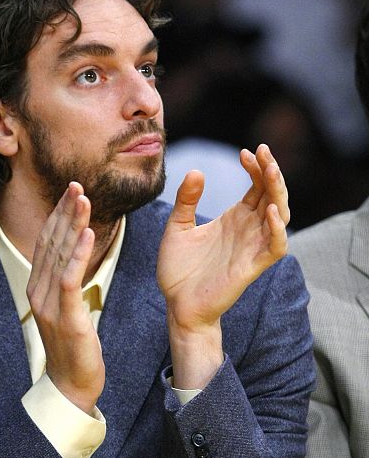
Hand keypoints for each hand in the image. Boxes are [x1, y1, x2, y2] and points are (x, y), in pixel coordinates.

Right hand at [27, 182, 104, 412]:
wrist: (70, 385)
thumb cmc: (72, 348)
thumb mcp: (66, 309)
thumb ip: (65, 283)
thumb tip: (74, 257)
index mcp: (38, 288)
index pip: (46, 243)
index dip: (57, 215)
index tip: (71, 191)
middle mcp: (38, 292)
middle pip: (50, 243)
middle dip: (64, 211)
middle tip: (77, 184)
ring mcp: (49, 305)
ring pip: (59, 255)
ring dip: (72, 224)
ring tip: (83, 199)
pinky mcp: (66, 317)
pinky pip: (70, 279)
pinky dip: (77, 254)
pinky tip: (87, 234)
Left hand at [157, 144, 288, 388]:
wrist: (177, 306)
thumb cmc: (179, 270)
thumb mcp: (177, 228)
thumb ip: (186, 201)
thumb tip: (195, 171)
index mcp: (234, 218)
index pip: (257, 186)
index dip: (256, 167)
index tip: (245, 153)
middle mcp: (248, 229)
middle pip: (272, 194)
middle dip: (272, 171)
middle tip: (263, 152)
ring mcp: (252, 247)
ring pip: (280, 215)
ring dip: (279, 193)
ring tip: (270, 172)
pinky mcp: (251, 267)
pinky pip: (275, 246)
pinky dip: (278, 229)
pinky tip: (267, 210)